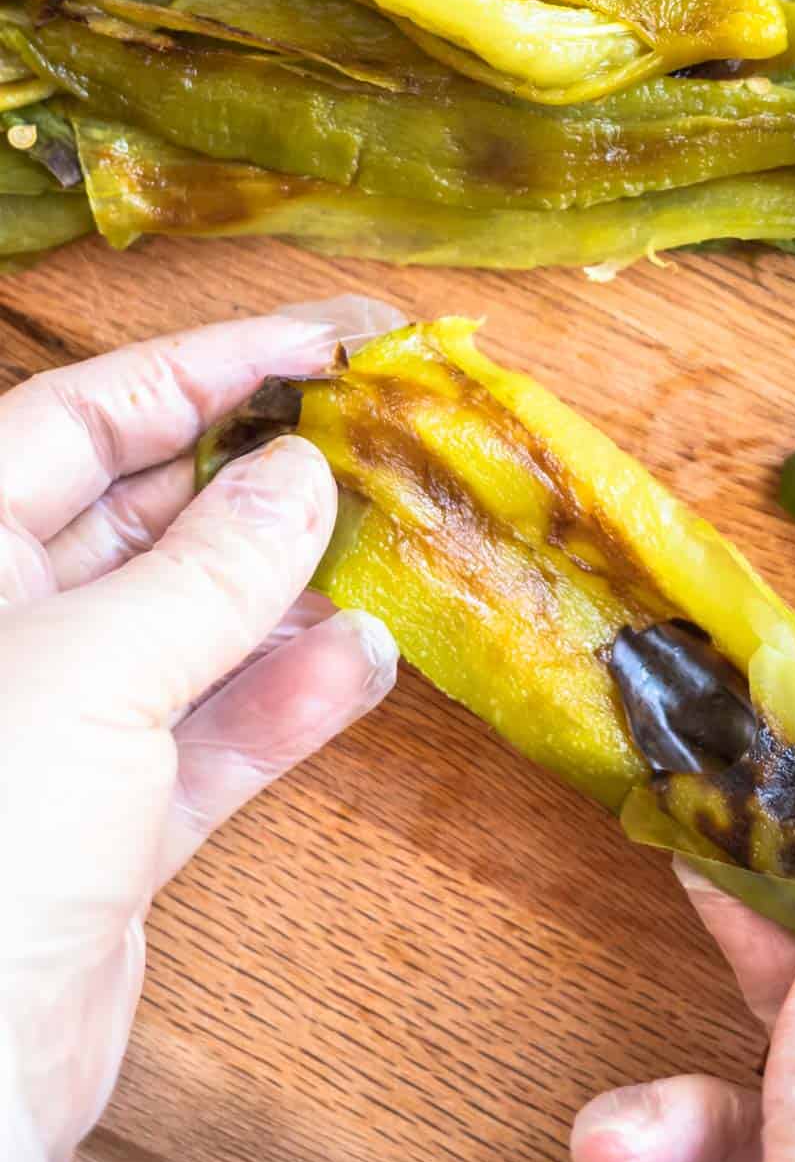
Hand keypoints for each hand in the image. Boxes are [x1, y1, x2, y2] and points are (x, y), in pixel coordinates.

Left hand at [0, 296, 401, 1161]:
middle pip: (146, 513)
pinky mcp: (111, 820)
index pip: (85, 417)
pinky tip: (360, 665)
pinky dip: (285, 702)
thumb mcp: (89, 679)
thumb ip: (207, 574)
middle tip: (378, 441)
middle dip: (261, 476)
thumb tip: (301, 477)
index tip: (328, 341)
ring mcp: (58, 729)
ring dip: (289, 592)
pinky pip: (213, 735)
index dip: (210, 366)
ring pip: (193, 625)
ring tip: (389, 549)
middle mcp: (3, 630)